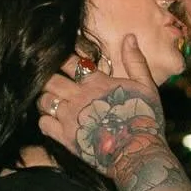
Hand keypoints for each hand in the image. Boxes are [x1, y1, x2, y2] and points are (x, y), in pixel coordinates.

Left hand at [38, 34, 166, 176]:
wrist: (138, 154)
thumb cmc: (145, 120)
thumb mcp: (147, 86)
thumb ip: (135, 61)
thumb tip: (129, 37)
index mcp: (96, 82)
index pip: (70, 61)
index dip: (64, 59)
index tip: (63, 62)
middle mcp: (79, 97)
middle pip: (51, 79)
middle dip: (50, 78)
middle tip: (53, 81)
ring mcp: (70, 117)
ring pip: (44, 99)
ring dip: (46, 98)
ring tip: (52, 100)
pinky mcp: (65, 137)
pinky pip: (44, 123)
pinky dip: (45, 120)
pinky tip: (52, 120)